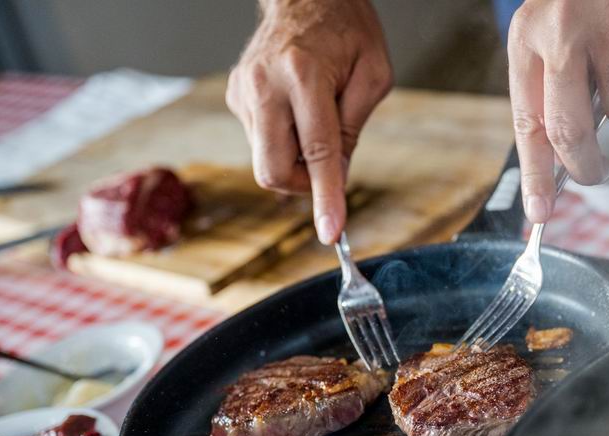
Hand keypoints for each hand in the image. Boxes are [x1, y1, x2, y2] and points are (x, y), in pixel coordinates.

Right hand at [226, 0, 391, 243]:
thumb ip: (354, 130)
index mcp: (304, 75)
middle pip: (272, 170)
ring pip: (265, 160)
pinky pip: (260, 141)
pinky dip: (284, 140)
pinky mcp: (235, 96)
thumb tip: (336, 178)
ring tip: (314, 117)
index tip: (330, 232)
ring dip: (296, 157)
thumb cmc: (346, 29)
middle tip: (326, 168)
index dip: (325, 197)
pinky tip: (296, 110)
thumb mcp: (374, 75)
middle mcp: (265, 84)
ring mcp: (243, 91)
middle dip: (303, 185)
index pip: (317, 152)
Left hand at [507, 0, 608, 222]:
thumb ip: (552, 86)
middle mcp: (563, 35)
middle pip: (571, 131)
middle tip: (596, 174)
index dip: (534, 175)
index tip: (538, 214)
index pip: (527, 123)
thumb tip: (564, 156)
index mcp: (529, 40)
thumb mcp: (549, 30)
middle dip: (586, 167)